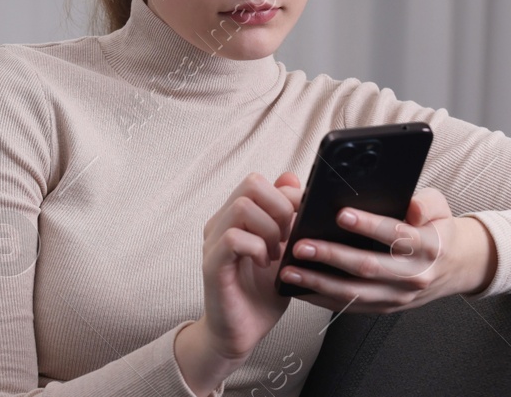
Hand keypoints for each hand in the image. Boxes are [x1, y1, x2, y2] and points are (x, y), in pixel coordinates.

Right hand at [195, 171, 304, 358]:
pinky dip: (256, 248)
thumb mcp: (284, 249)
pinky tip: (264, 264)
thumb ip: (287, 216)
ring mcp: (214, 241)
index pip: (260, 182)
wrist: (241, 332)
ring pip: (242, 207)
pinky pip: (233, 238)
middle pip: (251, 184)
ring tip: (275, 253)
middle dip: (280, 208)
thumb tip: (292, 179)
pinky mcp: (212, 263)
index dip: (287, 197)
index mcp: (236, 217)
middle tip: (285, 238)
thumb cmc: (261, 293)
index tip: (298, 224)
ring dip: (269, 229)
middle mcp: (221, 223)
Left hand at [277, 187, 495, 313]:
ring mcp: (399, 296)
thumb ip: (426, 203)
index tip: (341, 214)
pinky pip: (351, 306)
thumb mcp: (441, 208)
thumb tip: (412, 207)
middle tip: (301, 245)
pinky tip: (300, 287)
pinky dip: (323, 299)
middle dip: (332, 256)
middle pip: (368, 267)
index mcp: (428, 246)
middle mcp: (414, 275)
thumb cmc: (438, 230)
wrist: (455, 267)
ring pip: (355, 292)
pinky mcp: (386, 307)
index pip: (396, 234)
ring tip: (290, 270)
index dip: (368, 225)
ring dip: (319, 282)